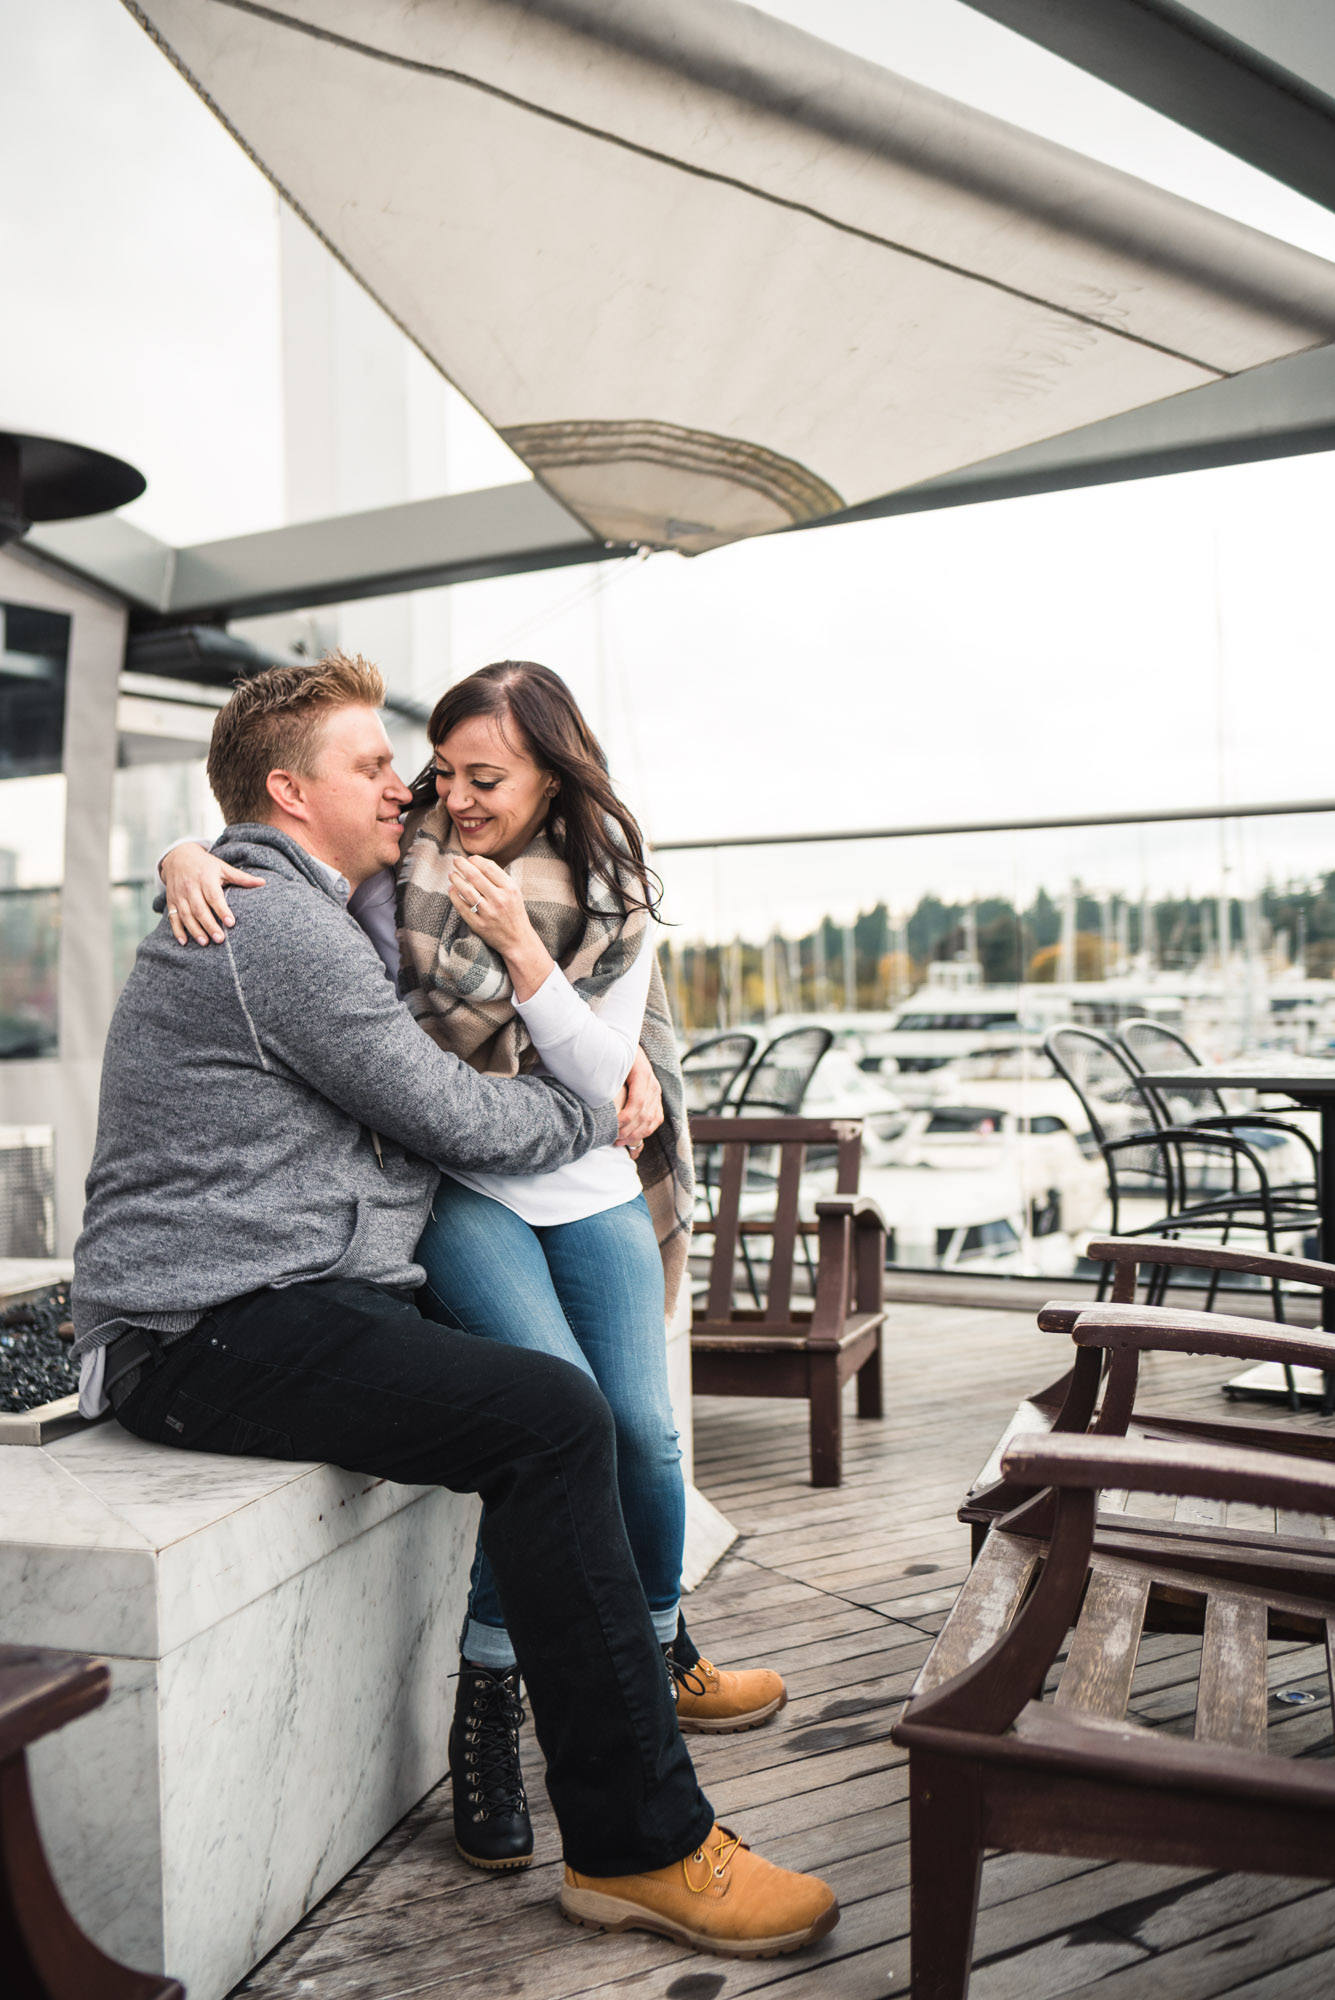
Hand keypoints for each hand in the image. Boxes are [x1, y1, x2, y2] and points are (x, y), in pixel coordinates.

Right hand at [161, 843, 264, 945]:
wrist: (178, 857)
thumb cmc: (206, 865)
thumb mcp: (223, 867)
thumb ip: (241, 877)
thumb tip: (263, 882)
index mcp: (205, 878)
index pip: (214, 896)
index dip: (222, 910)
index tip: (231, 923)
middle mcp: (190, 887)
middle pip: (199, 908)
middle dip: (209, 925)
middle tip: (220, 939)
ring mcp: (179, 895)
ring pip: (186, 915)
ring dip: (194, 930)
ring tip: (205, 942)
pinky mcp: (171, 901)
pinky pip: (172, 917)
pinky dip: (177, 930)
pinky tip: (184, 942)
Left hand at [448, 853, 552, 1000]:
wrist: (518, 940)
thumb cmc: (515, 913)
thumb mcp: (514, 893)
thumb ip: (500, 879)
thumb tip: (478, 862)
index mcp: (510, 889)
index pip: (489, 868)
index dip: (476, 860)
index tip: (469, 858)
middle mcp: (499, 900)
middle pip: (475, 876)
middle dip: (462, 865)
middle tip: (455, 860)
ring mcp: (488, 913)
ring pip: (466, 891)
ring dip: (456, 879)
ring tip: (451, 874)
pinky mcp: (479, 925)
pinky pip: (462, 907)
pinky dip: (454, 896)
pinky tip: (451, 889)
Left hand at [617, 1047, 662, 1151]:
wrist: (626, 1043)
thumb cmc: (614, 1052)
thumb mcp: (611, 1059)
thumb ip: (608, 1074)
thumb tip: (599, 1092)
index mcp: (642, 1073)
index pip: (637, 1101)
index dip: (626, 1117)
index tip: (613, 1127)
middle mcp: (653, 1084)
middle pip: (645, 1114)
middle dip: (629, 1130)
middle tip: (613, 1139)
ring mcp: (656, 1092)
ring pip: (652, 1119)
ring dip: (637, 1134)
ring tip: (620, 1142)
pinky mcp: (657, 1098)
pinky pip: (657, 1118)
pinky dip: (646, 1131)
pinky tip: (632, 1138)